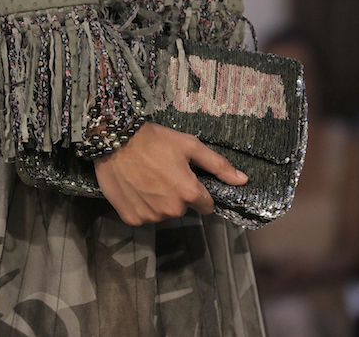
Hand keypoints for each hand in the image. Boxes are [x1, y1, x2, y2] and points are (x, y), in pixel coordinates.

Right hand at [93, 122, 247, 225]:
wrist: (116, 141)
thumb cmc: (155, 140)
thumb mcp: (190, 146)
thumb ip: (218, 165)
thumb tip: (242, 180)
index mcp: (189, 193)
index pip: (206, 205)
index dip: (198, 192)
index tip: (187, 179)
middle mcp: (171, 209)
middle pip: (182, 209)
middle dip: (177, 195)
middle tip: (164, 173)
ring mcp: (150, 216)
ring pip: (162, 213)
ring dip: (159, 201)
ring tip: (147, 179)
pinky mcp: (131, 218)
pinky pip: (143, 216)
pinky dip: (141, 205)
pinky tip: (135, 187)